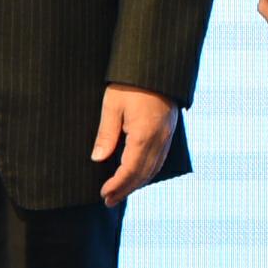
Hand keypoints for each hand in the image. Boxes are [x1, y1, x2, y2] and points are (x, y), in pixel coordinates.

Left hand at [92, 87, 176, 206]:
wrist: (157, 66)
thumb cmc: (131, 84)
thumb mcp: (112, 106)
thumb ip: (106, 134)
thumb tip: (98, 159)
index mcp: (144, 135)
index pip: (130, 170)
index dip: (117, 185)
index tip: (104, 194)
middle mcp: (159, 139)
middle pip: (143, 174)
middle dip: (126, 189)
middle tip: (109, 200)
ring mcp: (167, 136)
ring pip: (154, 168)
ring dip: (138, 183)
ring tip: (121, 192)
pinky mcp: (169, 131)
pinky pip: (160, 159)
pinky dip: (148, 172)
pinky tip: (138, 174)